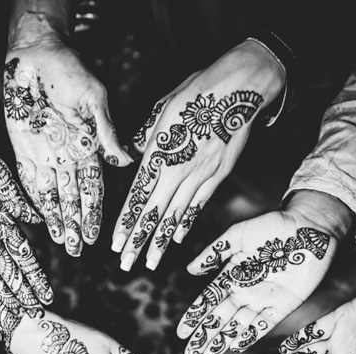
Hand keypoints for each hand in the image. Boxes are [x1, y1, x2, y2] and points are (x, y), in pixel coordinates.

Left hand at [0, 146, 52, 312]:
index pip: (23, 256)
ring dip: (2, 293)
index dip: (35, 277)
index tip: (46, 296)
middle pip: (8, 271)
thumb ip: (16, 198)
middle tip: (35, 314)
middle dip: (22, 293)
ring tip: (15, 311)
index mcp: (2, 220)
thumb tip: (37, 220)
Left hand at [4, 42, 131, 255]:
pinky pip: (27, 179)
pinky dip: (33, 199)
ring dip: (56, 218)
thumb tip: (124, 162)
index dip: (94, 213)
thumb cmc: (70, 70)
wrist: (37, 54)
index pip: (93, 188)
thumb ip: (106, 131)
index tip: (98, 236)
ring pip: (52, 194)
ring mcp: (44, 153)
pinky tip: (38, 217)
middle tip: (77, 250)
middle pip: (72, 198)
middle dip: (75, 225)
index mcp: (87, 147)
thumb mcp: (94, 99)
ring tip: (62, 242)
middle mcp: (67, 156)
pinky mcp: (22, 147)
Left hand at [111, 40, 284, 270]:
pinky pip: (199, 204)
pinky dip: (187, 222)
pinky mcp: (219, 174)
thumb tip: (131, 156)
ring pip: (176, 215)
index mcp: (159, 152)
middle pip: (154, 213)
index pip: (138, 196)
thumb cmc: (197, 91)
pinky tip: (178, 239)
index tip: (115, 243)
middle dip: (138, 241)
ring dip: (162, 241)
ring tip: (151, 262)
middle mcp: (178, 169)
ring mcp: (200, 174)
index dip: (126, 222)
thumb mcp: (162, 109)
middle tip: (126, 264)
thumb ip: (145, 138)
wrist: (240, 87)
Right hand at [176, 209, 335, 353]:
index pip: (208, 300)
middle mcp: (245, 290)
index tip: (181, 332)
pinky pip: (264, 324)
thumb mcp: (239, 235)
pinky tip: (236, 346)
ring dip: (223, 340)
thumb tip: (190, 270)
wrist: (310, 227)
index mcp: (232, 274)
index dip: (194, 317)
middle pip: (220, 318)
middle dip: (204, 336)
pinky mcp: (284, 305)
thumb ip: (215, 251)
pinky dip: (251, 335)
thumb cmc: (274, 225)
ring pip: (238, 325)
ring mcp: (263, 299)